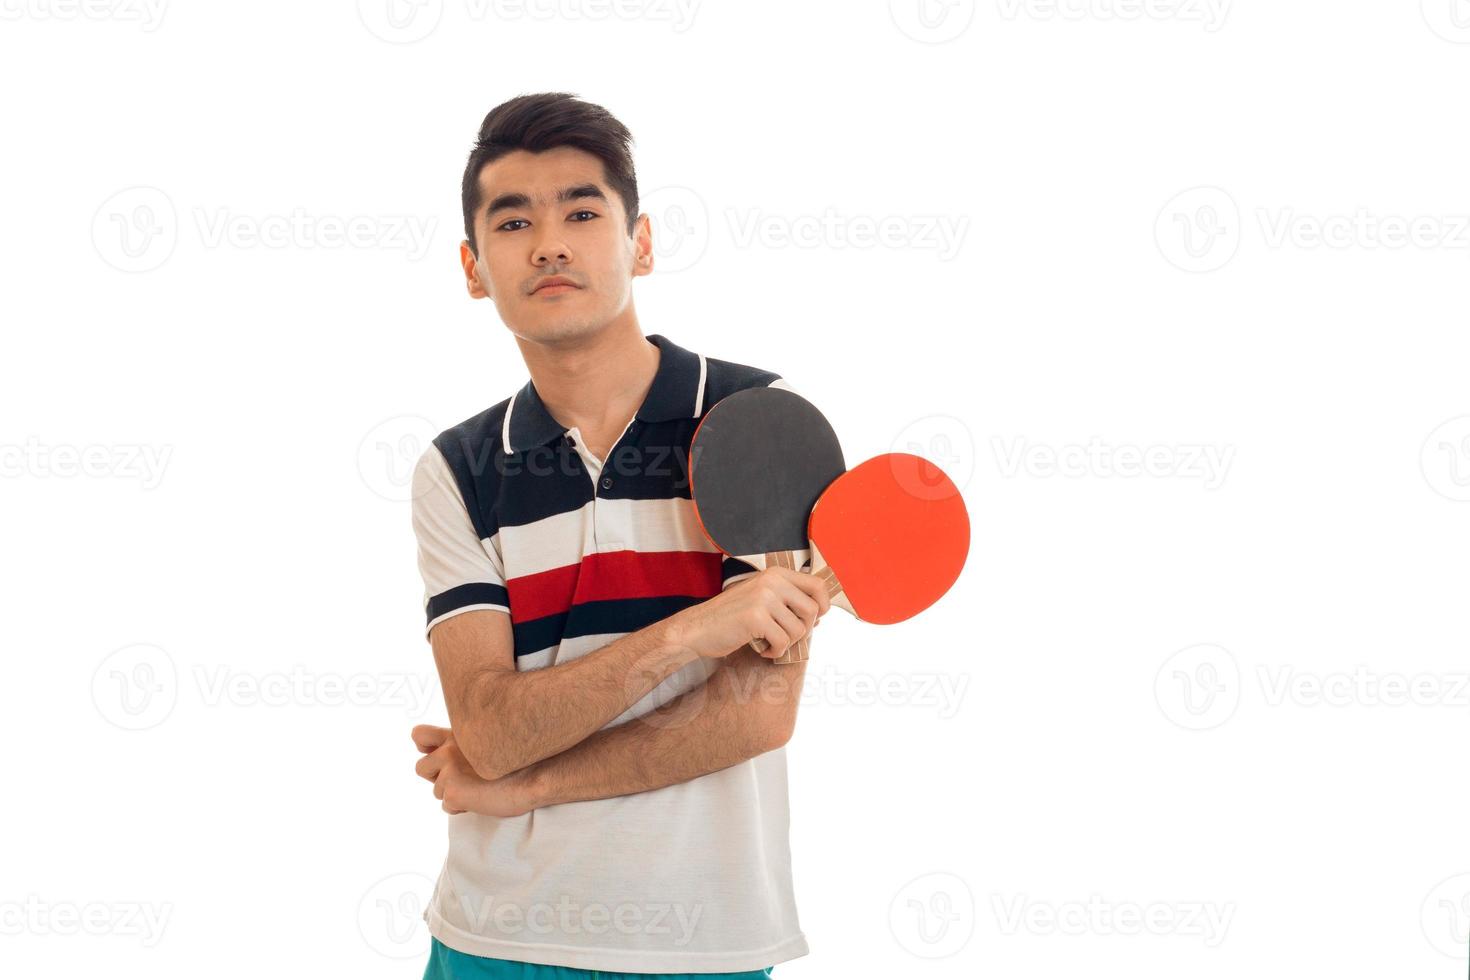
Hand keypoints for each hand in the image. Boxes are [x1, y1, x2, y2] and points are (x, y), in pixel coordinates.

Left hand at [412, 725, 536, 816]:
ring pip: (437, 790)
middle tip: (463, 779)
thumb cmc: (522, 758)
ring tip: (480, 789)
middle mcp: (449, 749)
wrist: (538, 774)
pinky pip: (447, 806)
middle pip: (422, 768)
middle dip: (437, 777)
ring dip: (454, 793)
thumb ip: (467, 742)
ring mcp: (449, 770)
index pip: (419, 734)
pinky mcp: (453, 791)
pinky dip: (462, 807)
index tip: (435, 754)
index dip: (424, 747)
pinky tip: (481, 799)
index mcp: (457, 734)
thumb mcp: (490, 739)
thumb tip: (447, 753)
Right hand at [672, 566, 830, 660]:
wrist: (696, 629)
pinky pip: (783, 642)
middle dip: (803, 630)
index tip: (814, 620)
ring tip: (767, 642)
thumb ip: (787, 598)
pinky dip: (775, 652)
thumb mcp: (760, 597)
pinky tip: (761, 649)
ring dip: (786, 643)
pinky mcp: (756, 618)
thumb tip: (821, 612)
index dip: (823, 605)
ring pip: (799, 630)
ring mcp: (763, 598)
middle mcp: (772, 581)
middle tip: (784, 636)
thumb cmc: (730, 617)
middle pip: (813, 610)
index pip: (818, 585)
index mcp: (775, 573)